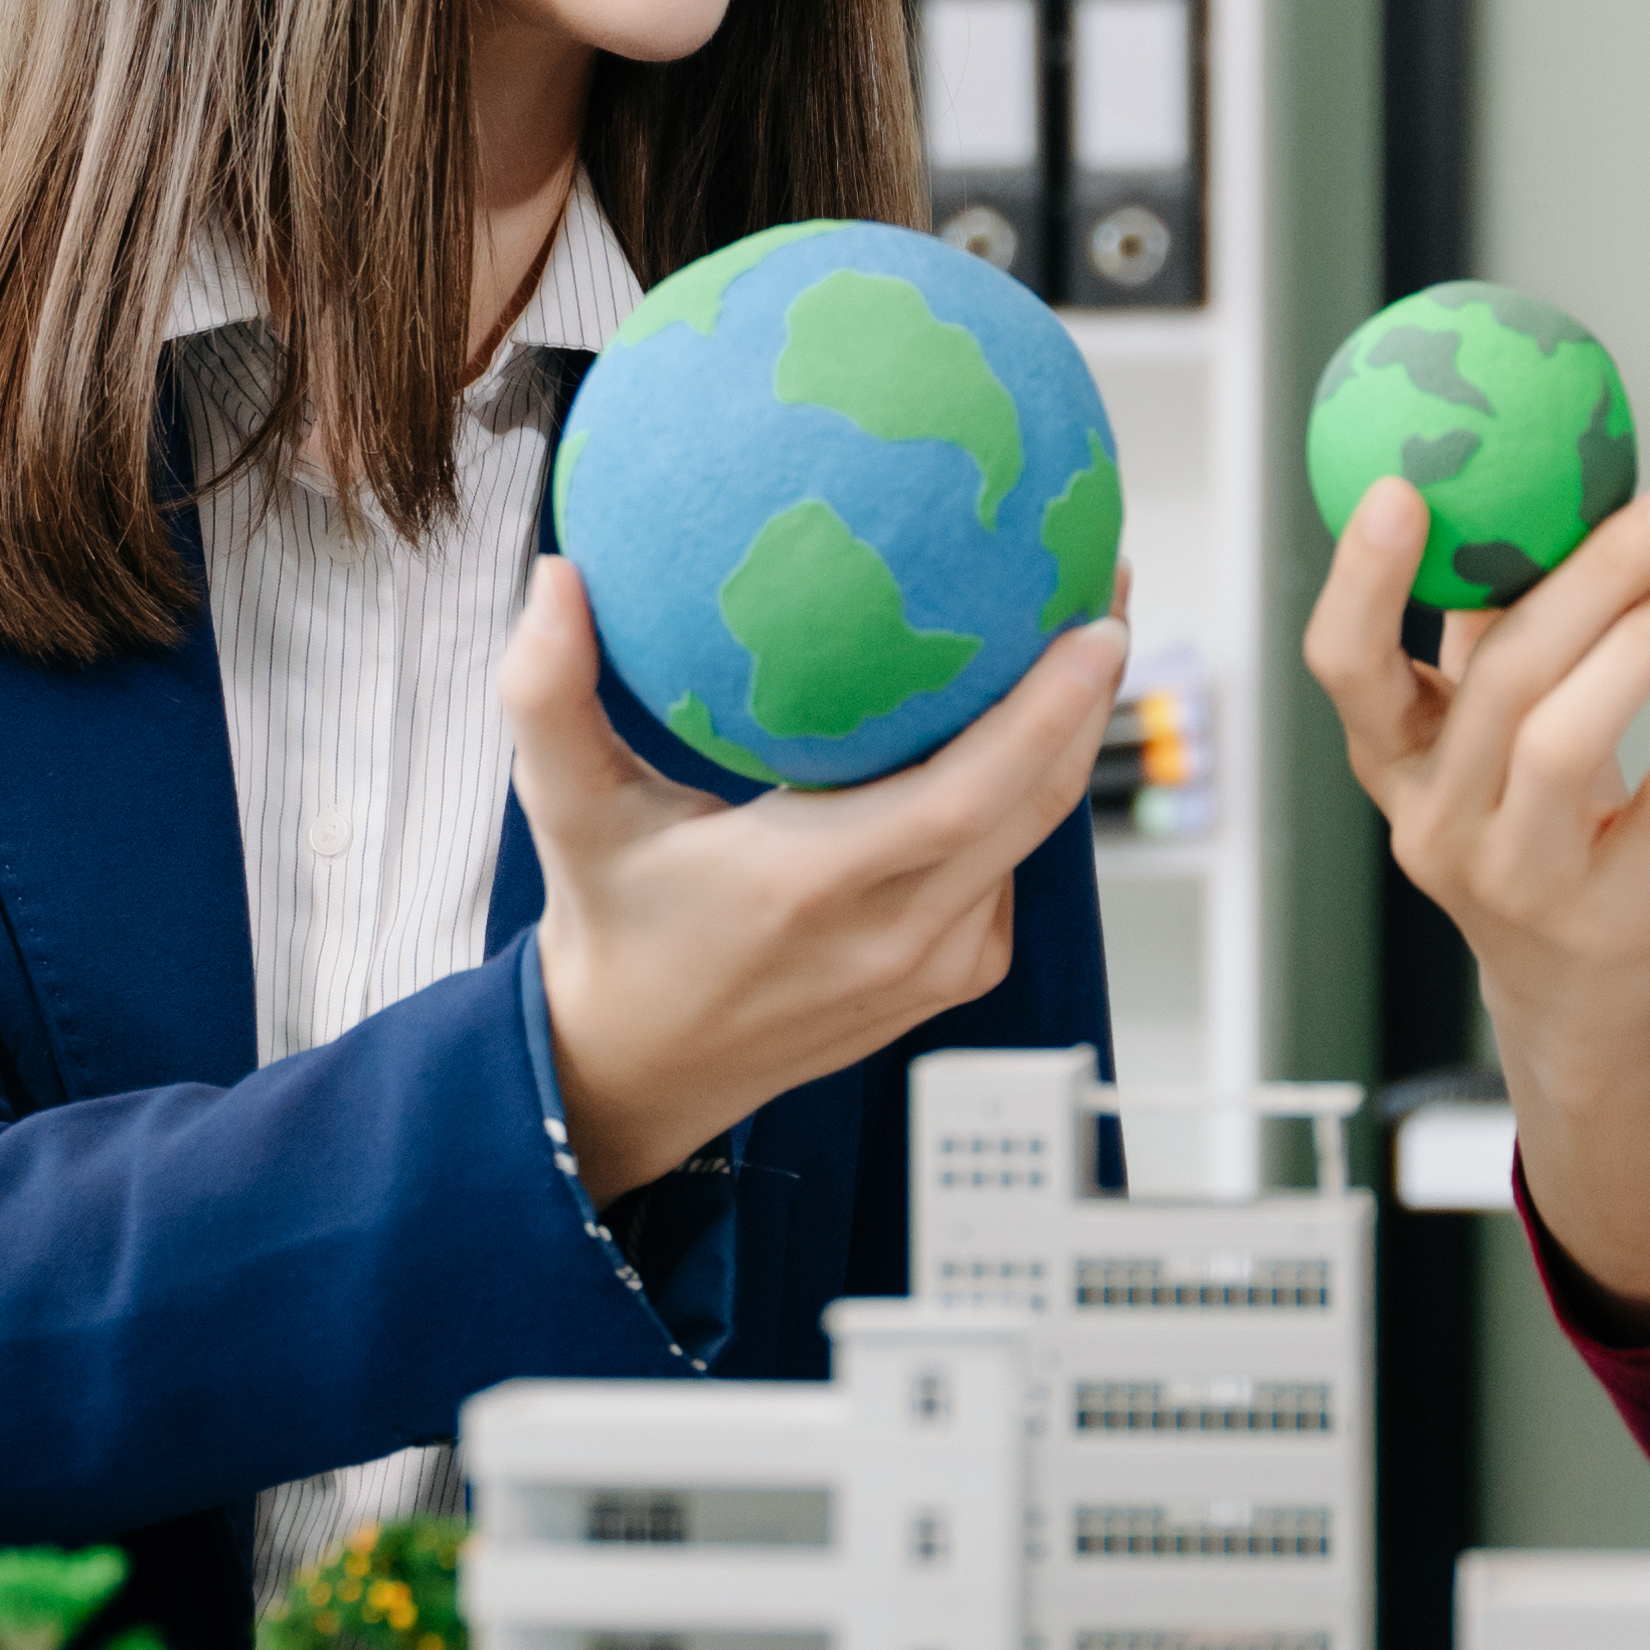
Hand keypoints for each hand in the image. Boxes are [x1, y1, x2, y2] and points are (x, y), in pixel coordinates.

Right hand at [501, 554, 1115, 1199]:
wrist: (637, 1072)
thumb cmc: (612, 931)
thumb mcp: (568, 812)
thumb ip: (547, 695)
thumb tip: (555, 577)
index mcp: (816, 883)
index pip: (972, 790)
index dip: (1050, 707)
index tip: (1092, 616)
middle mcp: (896, 932)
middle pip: (1037, 802)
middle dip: (1088, 691)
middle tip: (1102, 580)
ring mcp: (934, 965)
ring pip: (1034, 837)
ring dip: (1066, 738)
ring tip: (1076, 630)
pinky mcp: (949, 980)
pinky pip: (1009, 871)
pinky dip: (1024, 797)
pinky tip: (1019, 724)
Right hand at [1305, 473, 1649, 1085]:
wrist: (1576, 1007)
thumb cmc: (1537, 835)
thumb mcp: (1490, 744)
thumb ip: (1492, 637)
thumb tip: (1527, 489)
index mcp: (1392, 763)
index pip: (1345, 666)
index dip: (1363, 579)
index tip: (1403, 485)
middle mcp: (1436, 823)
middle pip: (1499, 681)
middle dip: (1592, 576)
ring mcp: (1515, 879)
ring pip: (1567, 741)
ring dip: (1648, 643)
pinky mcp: (1602, 918)